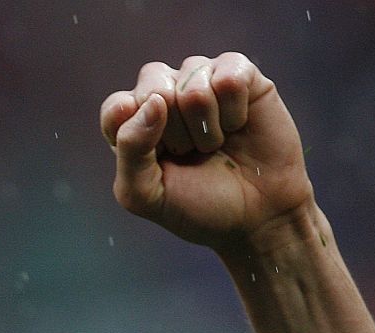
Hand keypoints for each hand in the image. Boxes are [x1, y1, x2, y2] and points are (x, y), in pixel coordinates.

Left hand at [101, 53, 314, 254]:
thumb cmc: (199, 207)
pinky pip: (229, 76)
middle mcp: (165, 98)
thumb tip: (154, 101)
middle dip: (174, 131)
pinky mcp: (239, 75)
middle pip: (153, 86)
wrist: (258, 216)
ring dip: (207, 125)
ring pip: (193, 80)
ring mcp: (202, 81)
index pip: (116, 107)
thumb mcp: (147, 195)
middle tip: (190, 154)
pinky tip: (238, 125)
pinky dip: (234, 110)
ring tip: (215, 145)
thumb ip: (130, 151)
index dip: (136, 130)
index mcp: (134, 126)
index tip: (157, 157)